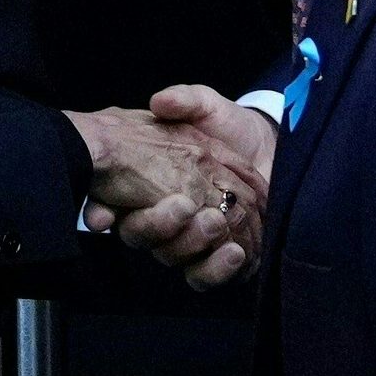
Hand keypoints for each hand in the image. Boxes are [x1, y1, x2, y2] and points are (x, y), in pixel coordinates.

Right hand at [67, 106, 267, 286]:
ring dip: (192, 243)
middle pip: (144, 236)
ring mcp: (192, 238)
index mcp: (152, 182)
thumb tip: (158, 102)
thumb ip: (183, 99)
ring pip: (174, 258)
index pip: (119, 201)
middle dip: (158, 226)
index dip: (105, 208)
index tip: (106, 212)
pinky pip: (208, 277)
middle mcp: (166, 215)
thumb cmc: (231, 125)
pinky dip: (218, 269)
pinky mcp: (219, 258)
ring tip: (214, 222)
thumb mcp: (206, 103)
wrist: (270, 146)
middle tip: (185, 205)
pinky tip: (234, 251)